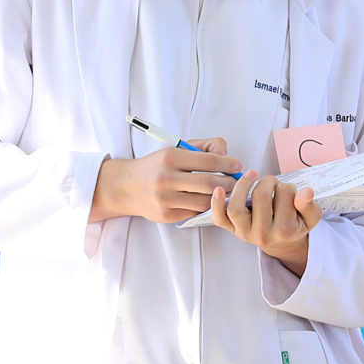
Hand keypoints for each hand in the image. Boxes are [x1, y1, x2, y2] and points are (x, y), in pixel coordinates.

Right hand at [91, 137, 243, 223]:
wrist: (126, 187)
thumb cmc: (157, 166)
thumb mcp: (175, 149)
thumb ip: (202, 148)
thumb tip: (227, 156)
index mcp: (170, 157)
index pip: (209, 161)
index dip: (228, 164)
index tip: (238, 166)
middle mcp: (167, 178)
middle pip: (210, 184)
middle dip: (229, 183)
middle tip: (237, 182)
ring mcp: (166, 199)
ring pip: (205, 201)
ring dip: (220, 197)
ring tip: (225, 191)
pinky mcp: (166, 215)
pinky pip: (194, 212)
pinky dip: (204, 206)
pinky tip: (207, 199)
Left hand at [209, 170, 322, 275]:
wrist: (282, 242)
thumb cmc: (295, 225)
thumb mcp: (309, 217)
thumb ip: (309, 205)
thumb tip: (306, 192)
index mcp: (285, 231)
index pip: (285, 195)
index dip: (288, 187)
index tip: (289, 192)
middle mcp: (263, 235)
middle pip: (261, 197)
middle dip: (269, 181)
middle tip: (273, 183)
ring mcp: (245, 233)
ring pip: (236, 207)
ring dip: (243, 186)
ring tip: (252, 175)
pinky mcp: (232, 230)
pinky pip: (219, 219)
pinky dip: (215, 204)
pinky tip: (218, 190)